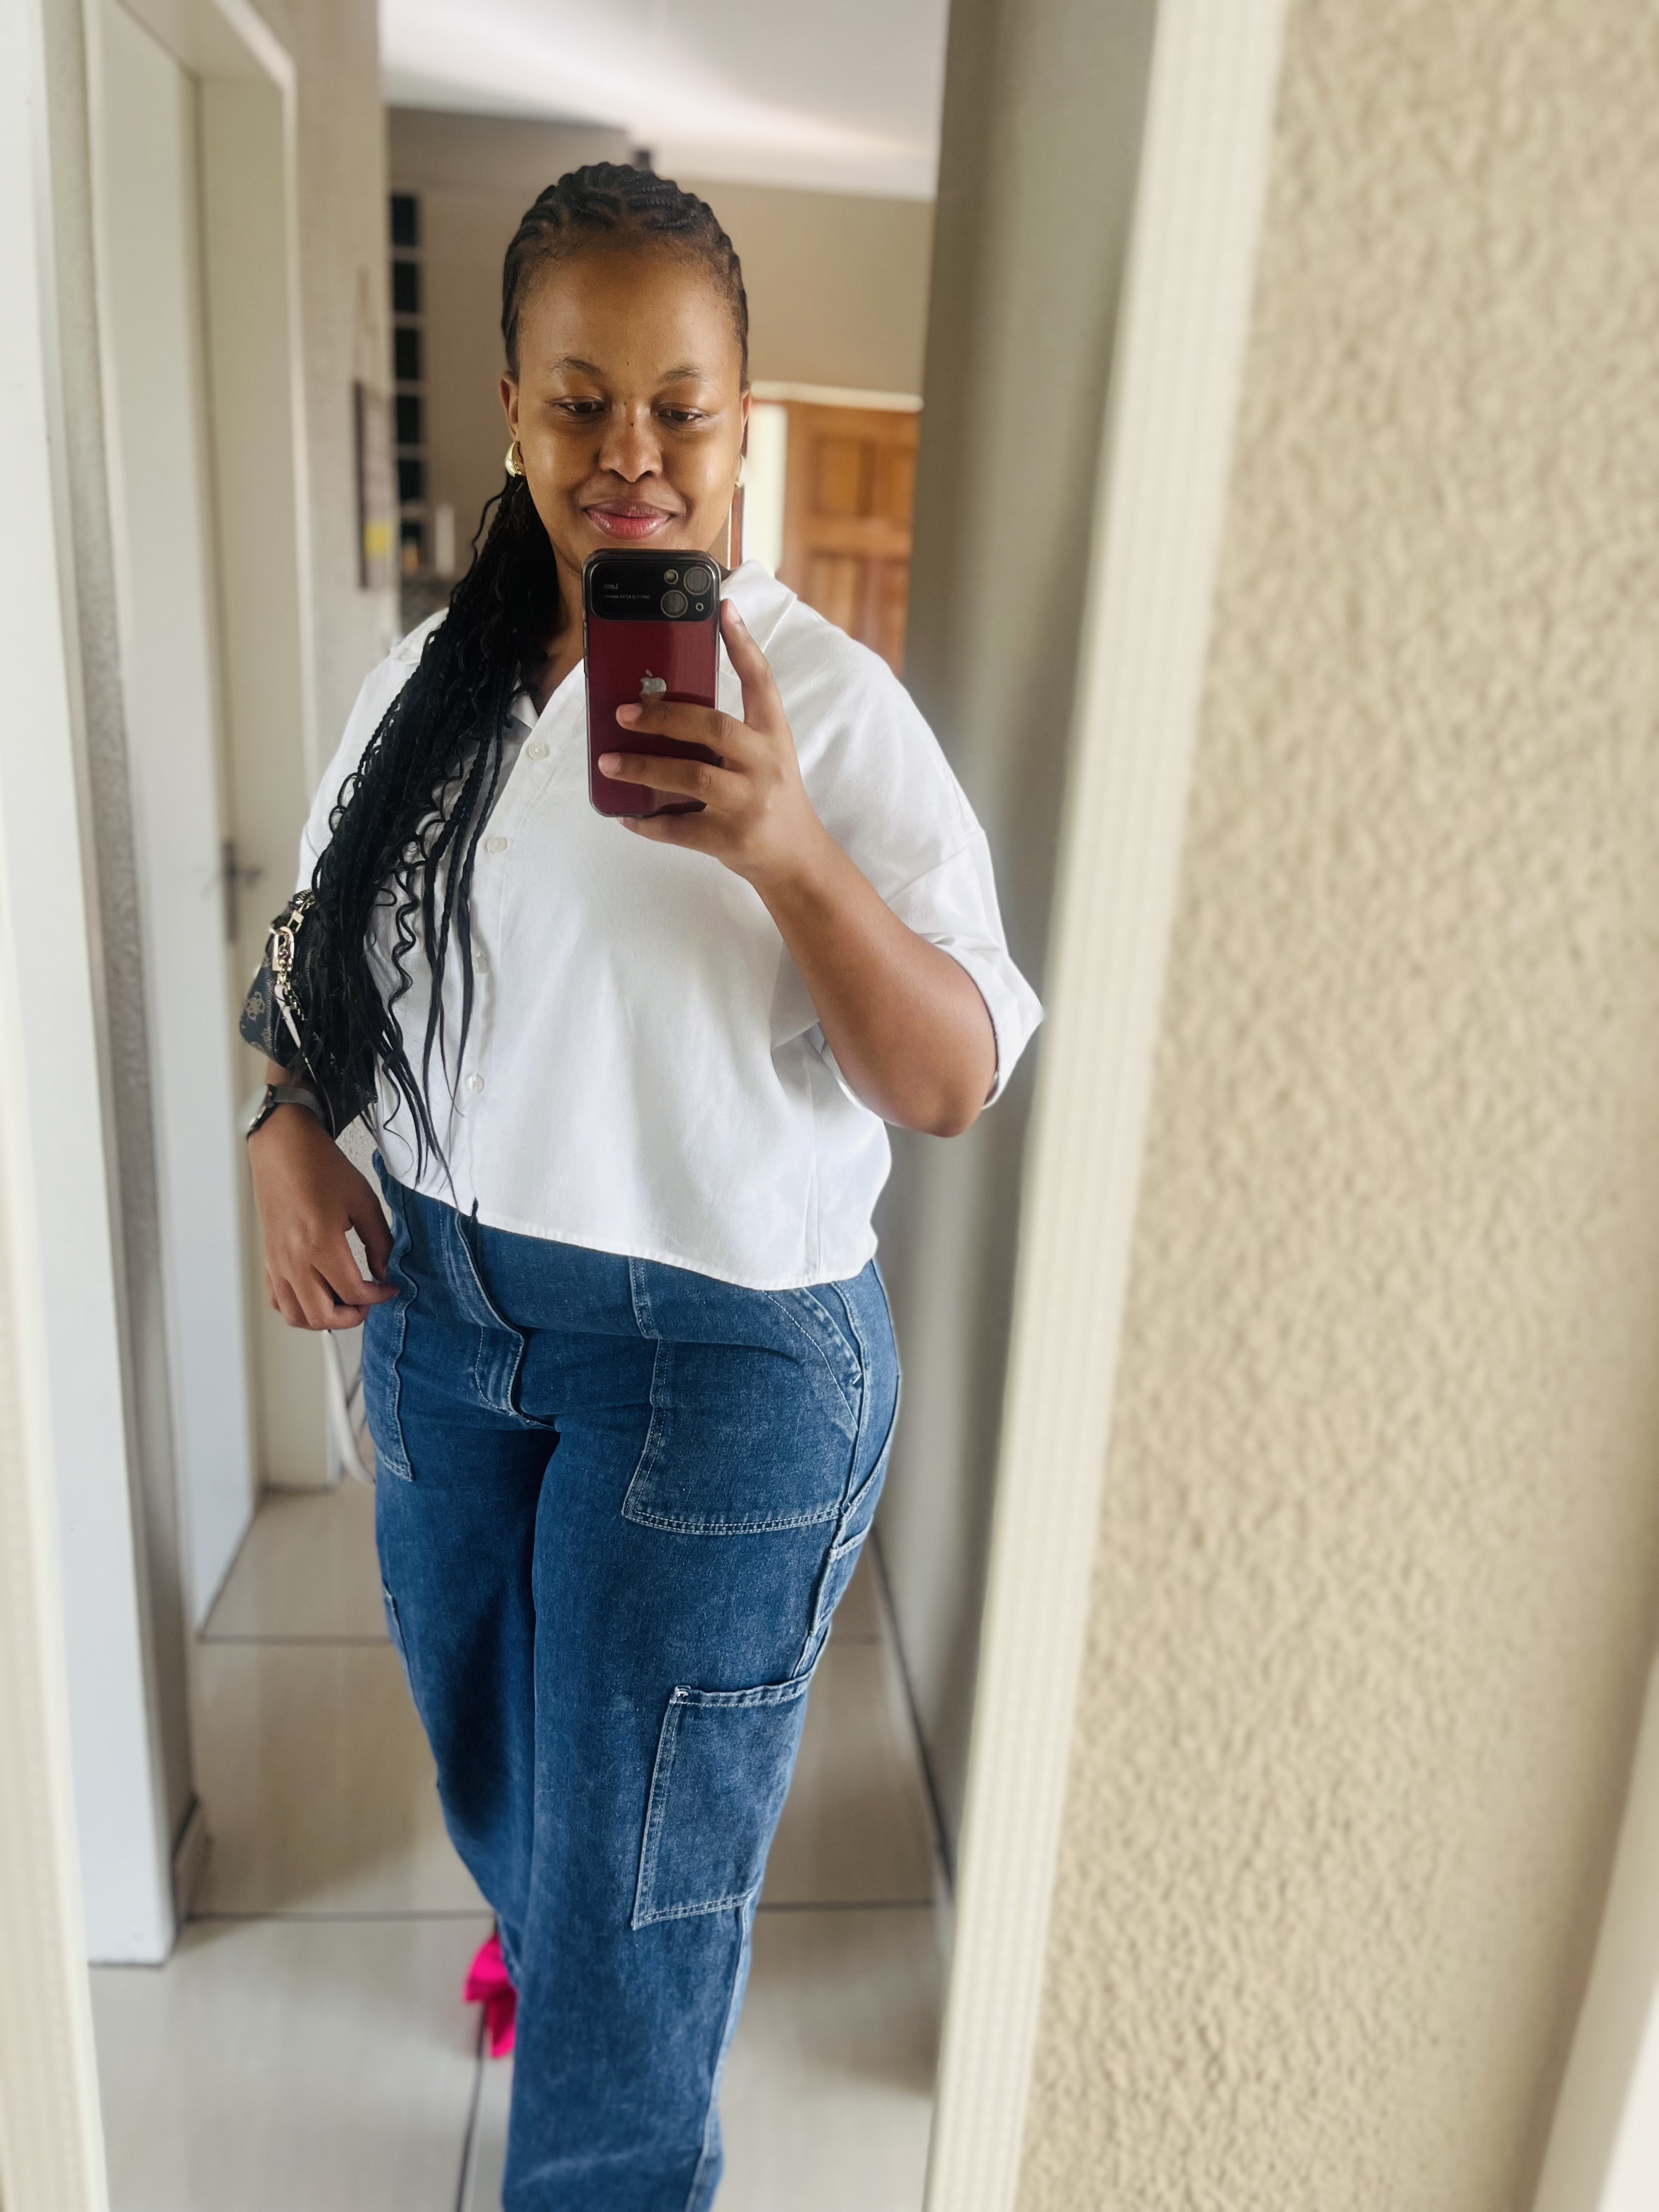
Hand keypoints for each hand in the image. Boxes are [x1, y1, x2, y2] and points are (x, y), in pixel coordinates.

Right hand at [247, 1105, 394, 1329]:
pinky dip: (298, 1309)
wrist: (284, 1150)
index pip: (353, 1292)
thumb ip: (380, 1242)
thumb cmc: (323, 1169)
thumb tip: (385, 1273)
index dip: (378, 1296)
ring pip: (296, 1316)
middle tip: (368, 1302)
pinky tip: (318, 1295)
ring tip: (344, 1301)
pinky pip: (278, 1301)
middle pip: (322, 1315)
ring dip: (323, 1319)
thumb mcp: (364, 1201)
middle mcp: (293, 1260)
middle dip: (352, 1317)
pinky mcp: (268, 1260)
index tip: (390, 1287)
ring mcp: (277, 1263)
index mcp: (320, 1244)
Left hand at [599, 601, 829, 890]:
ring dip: (644, 768)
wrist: (797, 859)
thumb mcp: (766, 756)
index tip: (723, 609)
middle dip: (664, 717)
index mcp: (773, 738)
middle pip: (714, 729)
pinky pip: (679, 828)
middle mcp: (764, 766)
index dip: (743, 644)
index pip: (762, 683)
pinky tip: (625, 813)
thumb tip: (662, 702)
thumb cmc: (772, 799)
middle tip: (624, 712)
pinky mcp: (729, 840)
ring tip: (609, 762)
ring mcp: (748, 805)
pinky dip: (647, 821)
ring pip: (691, 778)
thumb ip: (730, 731)